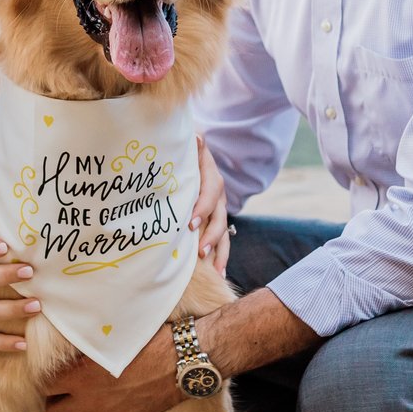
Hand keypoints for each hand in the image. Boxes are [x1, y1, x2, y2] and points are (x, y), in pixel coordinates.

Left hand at [42, 321, 187, 411]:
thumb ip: (87, 344)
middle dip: (55, 401)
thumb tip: (72, 338)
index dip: (47, 380)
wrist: (180, 363)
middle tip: (63, 390)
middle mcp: (90, 400)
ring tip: (81, 400)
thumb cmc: (147, 342)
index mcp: (81, 376)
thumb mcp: (111, 337)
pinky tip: (103, 406)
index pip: (45, 386)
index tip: (53, 374)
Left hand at [192, 136, 230, 273]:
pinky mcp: (217, 221)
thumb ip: (193, 146)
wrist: (196, 156)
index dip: (202, 209)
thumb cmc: (187, 154)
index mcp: (212, 178)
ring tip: (216, 270)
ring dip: (220, 251)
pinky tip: (218, 274)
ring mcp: (220, 210)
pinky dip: (221, 257)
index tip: (190, 224)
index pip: (210, 194)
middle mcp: (219, 196)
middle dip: (211, 236)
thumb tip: (196, 136)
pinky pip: (222, 240)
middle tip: (200, 252)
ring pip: (225, 232)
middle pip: (220, 218)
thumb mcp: (189, 148)